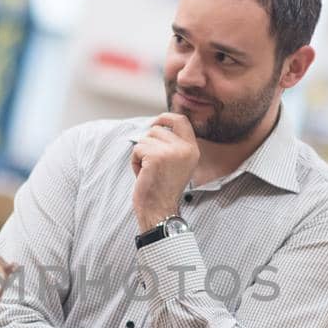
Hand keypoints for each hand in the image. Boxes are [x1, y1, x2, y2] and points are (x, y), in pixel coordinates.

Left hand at [130, 113, 199, 229]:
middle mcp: (185, 149)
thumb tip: (157, 126)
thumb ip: (173, 145)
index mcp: (192, 150)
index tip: (155, 122)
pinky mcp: (156, 157)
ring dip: (141, 154)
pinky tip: (142, 174)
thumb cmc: (163, 189)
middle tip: (152, 166)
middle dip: (148, 144)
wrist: (159, 210)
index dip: (166, 117)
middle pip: (156, 129)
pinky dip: (134, 162)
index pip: (181, 120)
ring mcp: (171, 152)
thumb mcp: (176, 163)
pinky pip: (137, 149)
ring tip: (148, 171)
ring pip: (145, 139)